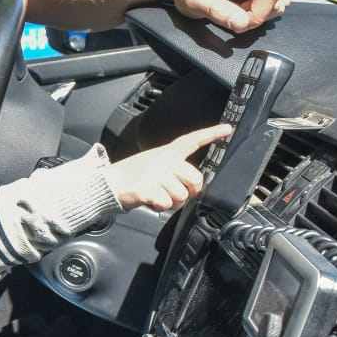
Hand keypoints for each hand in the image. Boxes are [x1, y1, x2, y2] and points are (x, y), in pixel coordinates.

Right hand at [106, 124, 231, 212]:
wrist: (108, 183)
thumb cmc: (133, 176)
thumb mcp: (155, 164)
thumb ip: (174, 171)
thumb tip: (191, 189)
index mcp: (167, 153)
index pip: (192, 140)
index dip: (211, 134)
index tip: (227, 129)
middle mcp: (164, 160)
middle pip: (194, 179)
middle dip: (189, 191)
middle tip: (173, 192)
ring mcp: (155, 174)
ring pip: (181, 196)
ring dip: (171, 201)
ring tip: (157, 195)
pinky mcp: (147, 188)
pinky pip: (166, 204)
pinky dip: (159, 207)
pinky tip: (150, 200)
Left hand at [166, 0, 287, 33]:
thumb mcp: (195, 1)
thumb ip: (218, 12)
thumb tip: (242, 22)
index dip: (257, 14)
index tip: (239, 23)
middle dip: (258, 13)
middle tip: (235, 13)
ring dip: (260, 10)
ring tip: (238, 6)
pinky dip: (262, 6)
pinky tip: (245, 2)